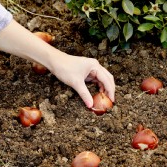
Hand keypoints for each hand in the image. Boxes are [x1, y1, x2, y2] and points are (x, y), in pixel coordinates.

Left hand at [0, 20, 114, 107]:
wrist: (54, 61)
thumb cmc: (65, 68)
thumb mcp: (76, 83)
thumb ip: (85, 95)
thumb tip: (91, 105)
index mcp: (95, 66)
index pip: (107, 80)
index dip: (110, 91)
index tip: (112, 100)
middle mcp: (95, 66)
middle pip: (107, 78)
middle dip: (110, 89)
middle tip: (110, 100)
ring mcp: (91, 68)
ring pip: (102, 79)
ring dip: (104, 88)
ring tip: (104, 98)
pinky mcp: (87, 71)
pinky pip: (96, 80)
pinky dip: (98, 86)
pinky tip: (97, 93)